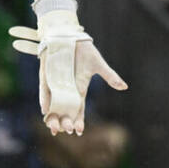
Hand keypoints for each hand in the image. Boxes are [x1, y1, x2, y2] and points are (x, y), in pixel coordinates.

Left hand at [10, 25, 126, 136]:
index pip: (78, 109)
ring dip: (53, 117)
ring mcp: (55, 84)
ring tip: (54, 127)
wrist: (69, 36)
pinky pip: (44, 91)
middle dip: (65, 122)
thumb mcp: (98, 64)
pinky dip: (44, 100)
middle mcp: (66, 90)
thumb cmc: (84, 50)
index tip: (79, 131)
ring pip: (53, 105)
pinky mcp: (46, 77)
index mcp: (79, 89)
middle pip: (64, 111)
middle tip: (67, 129)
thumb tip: (124, 87)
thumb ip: (109, 76)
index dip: (78, 120)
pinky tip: (45, 109)